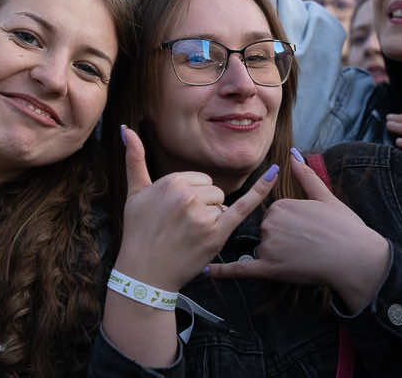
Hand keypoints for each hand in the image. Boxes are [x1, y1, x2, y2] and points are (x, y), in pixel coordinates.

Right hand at [114, 127, 275, 291]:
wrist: (144, 272)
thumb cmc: (138, 232)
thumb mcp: (134, 193)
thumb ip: (134, 159)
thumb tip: (125, 129)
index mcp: (171, 181)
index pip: (198, 179)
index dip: (190, 196)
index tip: (173, 213)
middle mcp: (188, 195)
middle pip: (213, 190)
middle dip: (202, 206)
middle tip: (181, 226)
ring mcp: (204, 215)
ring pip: (222, 204)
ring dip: (212, 218)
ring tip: (190, 234)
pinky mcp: (217, 233)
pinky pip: (243, 207)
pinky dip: (261, 190)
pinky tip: (275, 173)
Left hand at [206, 152, 389, 312]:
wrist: (358, 260)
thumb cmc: (345, 228)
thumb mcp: (326, 197)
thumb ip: (306, 176)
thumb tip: (294, 155)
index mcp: (281, 205)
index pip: (274, 214)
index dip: (291, 224)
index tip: (309, 229)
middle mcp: (271, 224)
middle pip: (266, 231)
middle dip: (282, 239)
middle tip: (309, 245)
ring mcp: (269, 246)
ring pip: (262, 250)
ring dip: (277, 257)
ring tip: (305, 258)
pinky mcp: (270, 269)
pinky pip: (241, 269)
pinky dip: (223, 271)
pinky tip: (205, 271)